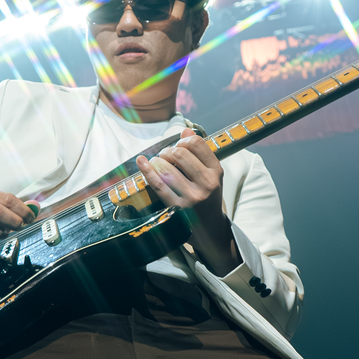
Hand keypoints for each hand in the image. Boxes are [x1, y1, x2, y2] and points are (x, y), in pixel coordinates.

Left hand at [136, 129, 240, 274]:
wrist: (209, 229)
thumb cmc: (207, 197)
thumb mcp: (211, 175)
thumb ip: (200, 152)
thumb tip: (186, 129)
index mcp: (216, 172)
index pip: (196, 143)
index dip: (182, 140)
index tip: (178, 146)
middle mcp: (206, 184)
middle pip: (179, 153)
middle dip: (167, 151)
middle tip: (165, 156)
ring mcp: (191, 197)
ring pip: (166, 167)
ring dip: (157, 161)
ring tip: (158, 164)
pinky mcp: (176, 208)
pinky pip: (157, 184)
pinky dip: (147, 170)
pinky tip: (141, 162)